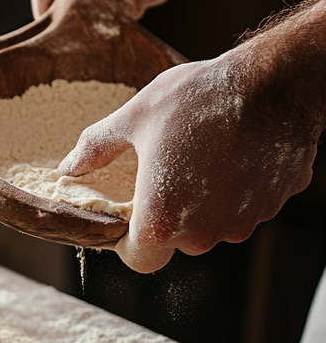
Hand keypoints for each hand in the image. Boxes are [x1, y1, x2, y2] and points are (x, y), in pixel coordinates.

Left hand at [58, 52, 318, 273]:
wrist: (273, 82)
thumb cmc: (197, 99)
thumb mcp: (133, 118)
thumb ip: (96, 149)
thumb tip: (69, 167)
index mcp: (162, 219)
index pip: (138, 260)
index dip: (128, 241)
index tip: (127, 214)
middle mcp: (203, 232)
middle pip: (174, 242)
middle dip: (165, 216)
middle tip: (162, 174)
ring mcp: (241, 222)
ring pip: (209, 227)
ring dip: (200, 204)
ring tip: (197, 158)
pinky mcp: (271, 206)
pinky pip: (240, 210)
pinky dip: (231, 192)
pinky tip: (229, 156)